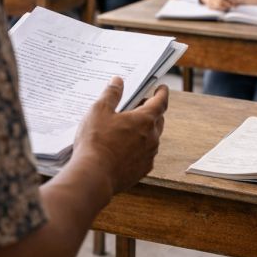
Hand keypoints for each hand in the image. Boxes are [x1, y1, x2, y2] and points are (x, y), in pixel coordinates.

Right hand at [73, 78, 168, 194]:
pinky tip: (124, 148)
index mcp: (145, 120)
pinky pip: (145, 154)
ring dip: (144, 131)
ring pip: (152, 138)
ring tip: (128, 128)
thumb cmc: (96, 141)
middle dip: (151, 111)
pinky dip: (139, 148)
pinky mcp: (142, 170)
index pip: (160, 102)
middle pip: (158, 120)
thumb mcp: (99, 111)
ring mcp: (149, 155)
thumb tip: (118, 81)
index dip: (161, 93)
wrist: (94, 176)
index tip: (162, 88)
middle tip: (139, 106)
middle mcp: (152, 137)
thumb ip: (111, 94)